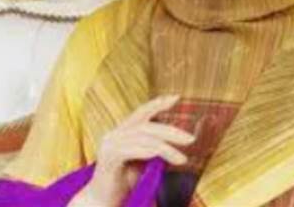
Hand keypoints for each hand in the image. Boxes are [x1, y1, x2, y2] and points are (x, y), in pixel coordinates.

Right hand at [71, 95, 194, 205]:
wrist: (102, 201)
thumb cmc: (124, 182)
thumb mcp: (143, 162)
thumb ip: (154, 148)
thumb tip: (177, 141)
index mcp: (122, 132)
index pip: (141, 113)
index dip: (158, 104)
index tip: (176, 97)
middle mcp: (114, 134)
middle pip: (147, 126)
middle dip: (171, 131)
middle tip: (191, 139)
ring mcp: (109, 144)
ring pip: (143, 138)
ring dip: (166, 148)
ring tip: (182, 159)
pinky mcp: (108, 157)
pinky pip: (130, 150)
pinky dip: (147, 151)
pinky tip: (159, 155)